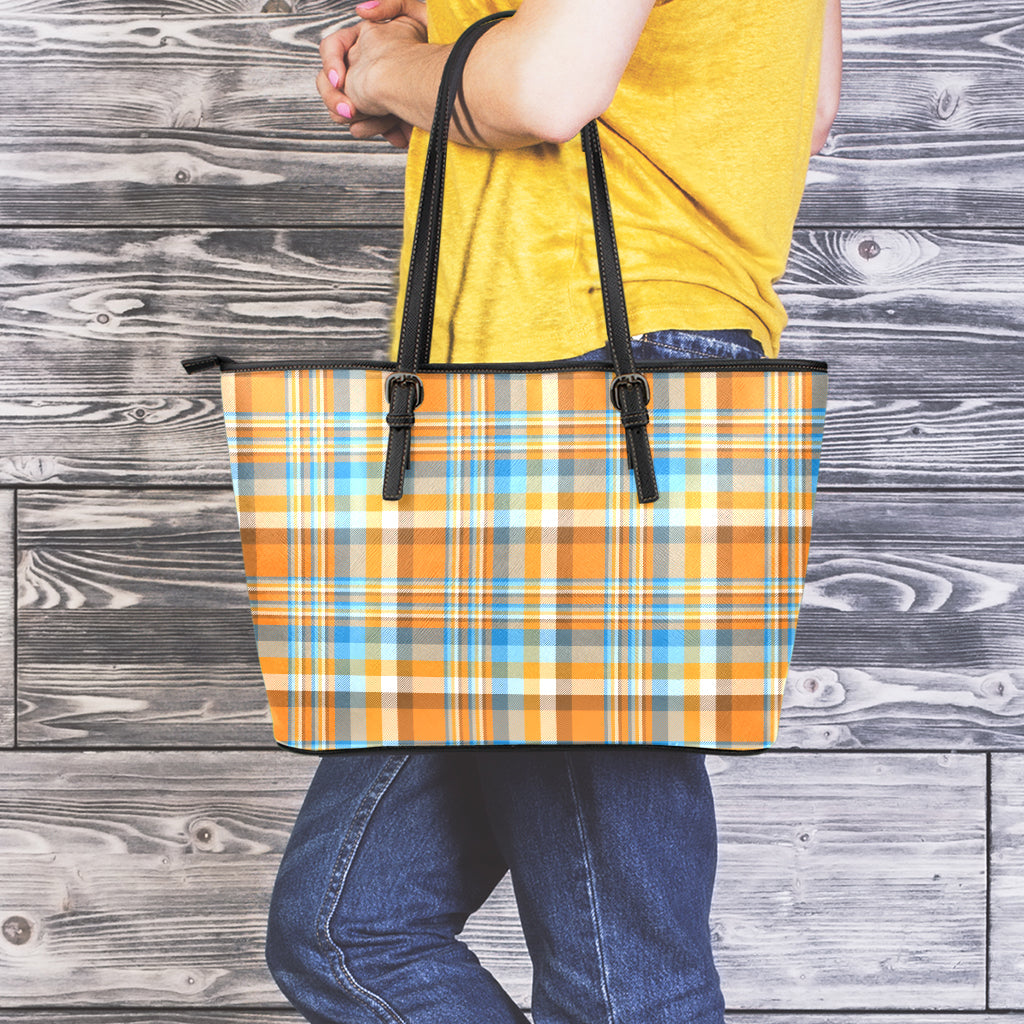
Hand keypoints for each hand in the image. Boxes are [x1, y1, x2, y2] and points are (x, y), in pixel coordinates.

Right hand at [317, 0, 427, 147]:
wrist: (448, 89)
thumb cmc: (438, 51)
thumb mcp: (417, 16)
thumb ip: (391, 5)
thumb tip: (361, 11)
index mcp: (365, 43)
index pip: (332, 49)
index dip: (331, 63)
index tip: (341, 81)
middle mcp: (363, 69)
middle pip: (330, 86)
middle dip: (337, 100)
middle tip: (350, 112)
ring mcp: (369, 95)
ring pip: (345, 111)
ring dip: (362, 119)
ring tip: (382, 122)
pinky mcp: (382, 117)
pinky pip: (366, 128)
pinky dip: (380, 130)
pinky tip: (397, 134)